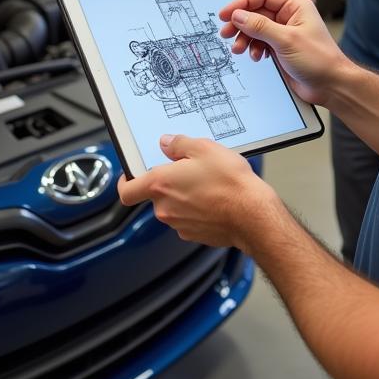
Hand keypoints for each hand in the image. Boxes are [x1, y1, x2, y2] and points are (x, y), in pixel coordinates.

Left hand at [116, 133, 273, 248]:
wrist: (252, 215)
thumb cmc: (230, 184)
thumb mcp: (205, 149)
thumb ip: (180, 144)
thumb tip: (167, 143)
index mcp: (161, 184)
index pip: (126, 190)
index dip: (126, 182)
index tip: (132, 175)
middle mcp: (165, 208)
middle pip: (155, 196)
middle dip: (169, 184)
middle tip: (189, 171)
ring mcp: (179, 224)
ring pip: (173, 207)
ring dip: (184, 197)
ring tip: (208, 185)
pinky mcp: (194, 234)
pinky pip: (188, 219)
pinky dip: (197, 211)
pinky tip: (214, 200)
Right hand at [217, 0, 344, 104]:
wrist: (331, 85)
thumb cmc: (321, 60)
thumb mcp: (286, 40)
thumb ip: (260, 26)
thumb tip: (239, 15)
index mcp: (295, 6)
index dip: (243, 2)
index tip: (227, 13)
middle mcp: (289, 17)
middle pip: (256, 12)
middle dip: (240, 23)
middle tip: (226, 33)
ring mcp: (284, 33)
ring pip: (255, 29)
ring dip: (245, 38)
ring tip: (239, 49)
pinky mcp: (281, 48)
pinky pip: (260, 43)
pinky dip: (254, 48)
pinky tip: (257, 57)